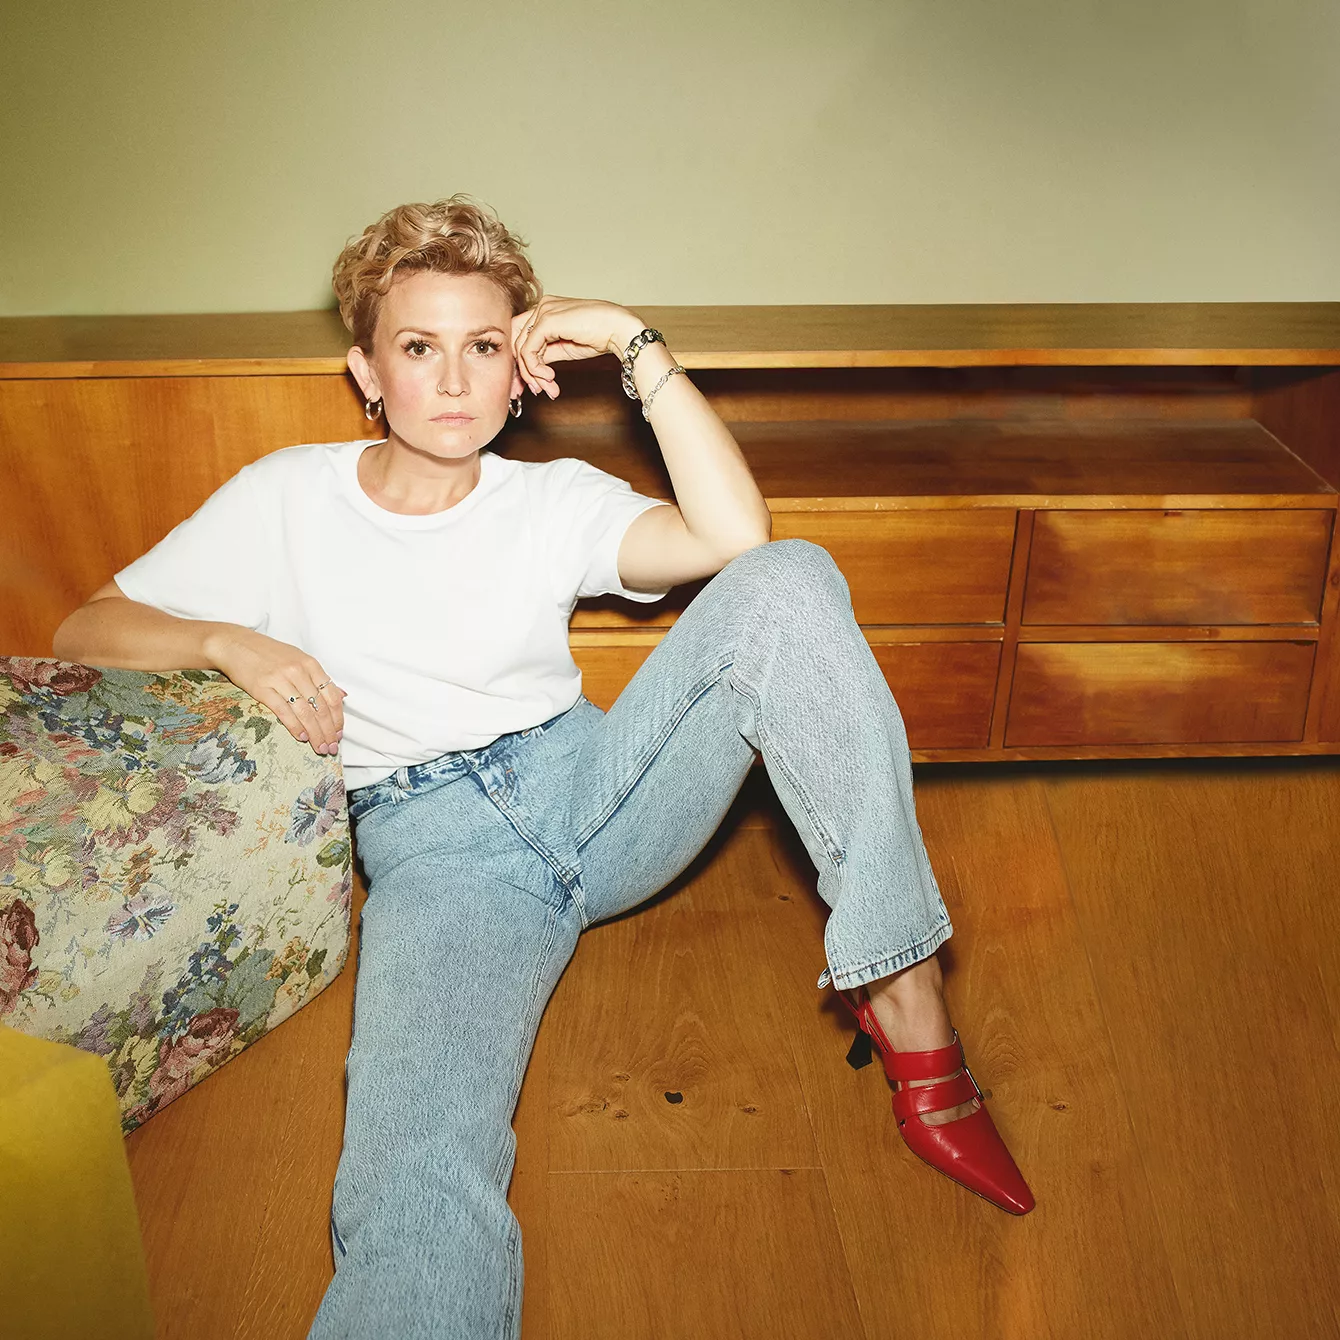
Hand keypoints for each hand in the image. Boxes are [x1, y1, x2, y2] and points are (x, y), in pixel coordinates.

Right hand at [205, 627, 345, 755]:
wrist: (236, 644)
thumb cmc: (269, 653)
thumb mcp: (299, 659)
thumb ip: (319, 678)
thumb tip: (342, 695)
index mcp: (311, 664)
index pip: (332, 696)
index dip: (338, 718)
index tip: (339, 733)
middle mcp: (298, 671)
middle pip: (321, 708)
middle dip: (328, 731)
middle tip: (332, 748)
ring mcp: (280, 680)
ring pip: (305, 712)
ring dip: (315, 734)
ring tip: (320, 747)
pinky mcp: (262, 688)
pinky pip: (283, 711)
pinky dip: (295, 727)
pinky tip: (302, 737)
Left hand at [511, 298, 644, 399]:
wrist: (619, 330)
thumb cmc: (600, 336)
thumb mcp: (565, 348)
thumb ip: (546, 353)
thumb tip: (532, 368)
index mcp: (546, 310)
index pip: (521, 335)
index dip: (521, 362)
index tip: (529, 385)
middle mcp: (542, 307)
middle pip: (515, 341)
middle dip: (521, 370)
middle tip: (532, 391)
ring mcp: (543, 311)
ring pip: (521, 348)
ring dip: (532, 374)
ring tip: (548, 387)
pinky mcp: (547, 320)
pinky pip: (528, 349)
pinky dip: (535, 368)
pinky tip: (550, 377)